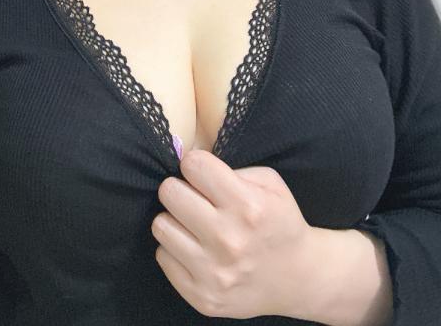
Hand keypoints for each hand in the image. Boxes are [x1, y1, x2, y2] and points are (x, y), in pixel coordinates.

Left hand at [152, 148, 317, 318]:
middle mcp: (228, 240)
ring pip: (161, 225)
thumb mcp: (270, 183)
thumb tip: (189, 162)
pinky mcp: (202, 296)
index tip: (201, 172)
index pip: (193, 165)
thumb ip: (231, 169)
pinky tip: (196, 249)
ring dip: (175, 220)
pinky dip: (176, 249)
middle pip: (170, 193)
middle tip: (193, 197)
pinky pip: (163, 256)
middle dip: (179, 189)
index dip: (195, 164)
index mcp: (248, 206)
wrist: (298, 279)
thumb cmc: (279, 222)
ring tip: (194, 225)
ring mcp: (213, 273)